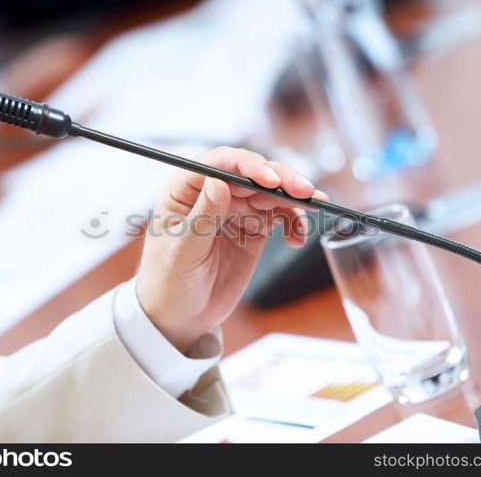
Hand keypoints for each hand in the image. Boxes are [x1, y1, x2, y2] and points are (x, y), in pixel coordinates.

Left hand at [135, 146, 328, 352]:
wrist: (178, 316)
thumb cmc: (167, 282)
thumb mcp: (182, 252)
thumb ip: (203, 218)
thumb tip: (218, 182)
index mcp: (185, 190)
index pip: (220, 164)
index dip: (249, 166)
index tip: (272, 180)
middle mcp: (212, 193)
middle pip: (252, 174)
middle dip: (281, 180)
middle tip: (305, 192)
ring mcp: (235, 210)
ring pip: (269, 193)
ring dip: (293, 199)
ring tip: (313, 210)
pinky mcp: (252, 229)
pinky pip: (278, 217)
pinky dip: (293, 223)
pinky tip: (298, 238)